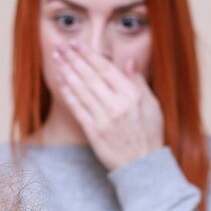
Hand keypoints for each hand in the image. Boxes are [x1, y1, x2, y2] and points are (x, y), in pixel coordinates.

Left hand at [53, 40, 163, 169]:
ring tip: (57, 59)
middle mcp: (117, 105)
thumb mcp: (153, 106)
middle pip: (90, 76)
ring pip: (81, 90)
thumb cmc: (150, 134)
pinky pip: (78, 109)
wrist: (143, 166)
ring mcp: (104, 119)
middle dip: (74, 59)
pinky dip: (68, 94)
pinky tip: (60, 82)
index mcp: (132, 96)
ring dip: (67, 72)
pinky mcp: (94, 132)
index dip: (89, 55)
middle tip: (61, 46)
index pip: (106, 69)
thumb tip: (129, 61)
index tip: (77, 44)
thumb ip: (139, 82)